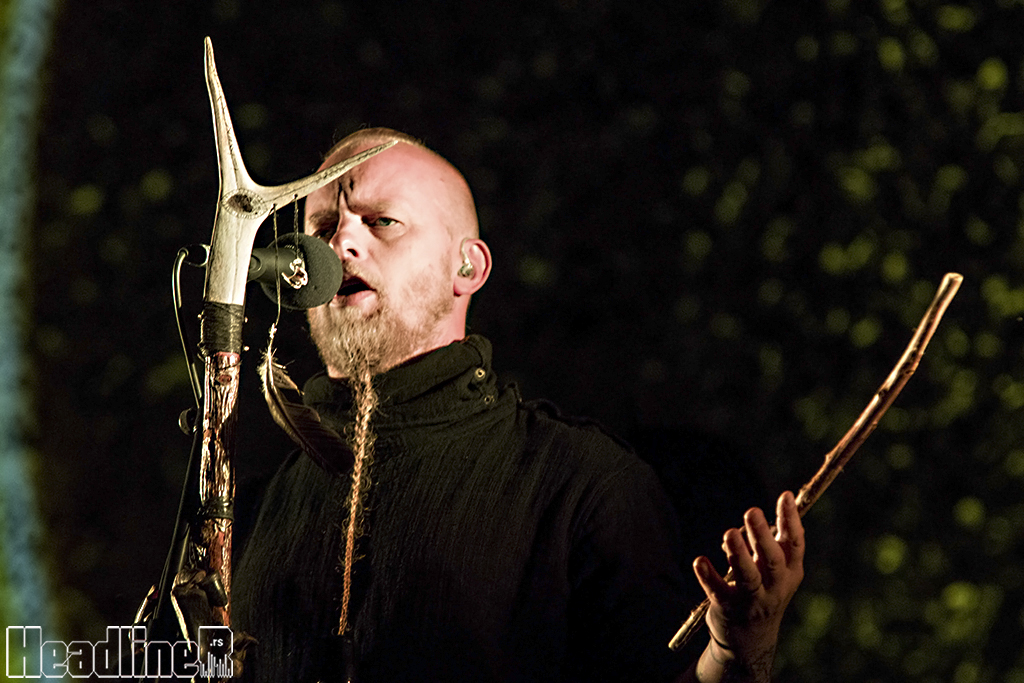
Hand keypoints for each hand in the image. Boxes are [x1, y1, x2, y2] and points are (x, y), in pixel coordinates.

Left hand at [692, 491, 804, 681]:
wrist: (750, 640)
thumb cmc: (762, 591)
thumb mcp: (770, 569)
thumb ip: (761, 543)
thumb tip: (747, 522)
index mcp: (790, 572)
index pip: (794, 544)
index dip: (791, 520)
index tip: (785, 496)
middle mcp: (775, 587)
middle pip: (772, 560)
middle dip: (762, 536)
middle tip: (751, 511)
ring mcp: (753, 600)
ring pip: (748, 577)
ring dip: (738, 555)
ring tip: (729, 534)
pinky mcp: (729, 609)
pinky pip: (718, 591)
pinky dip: (708, 576)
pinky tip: (699, 561)